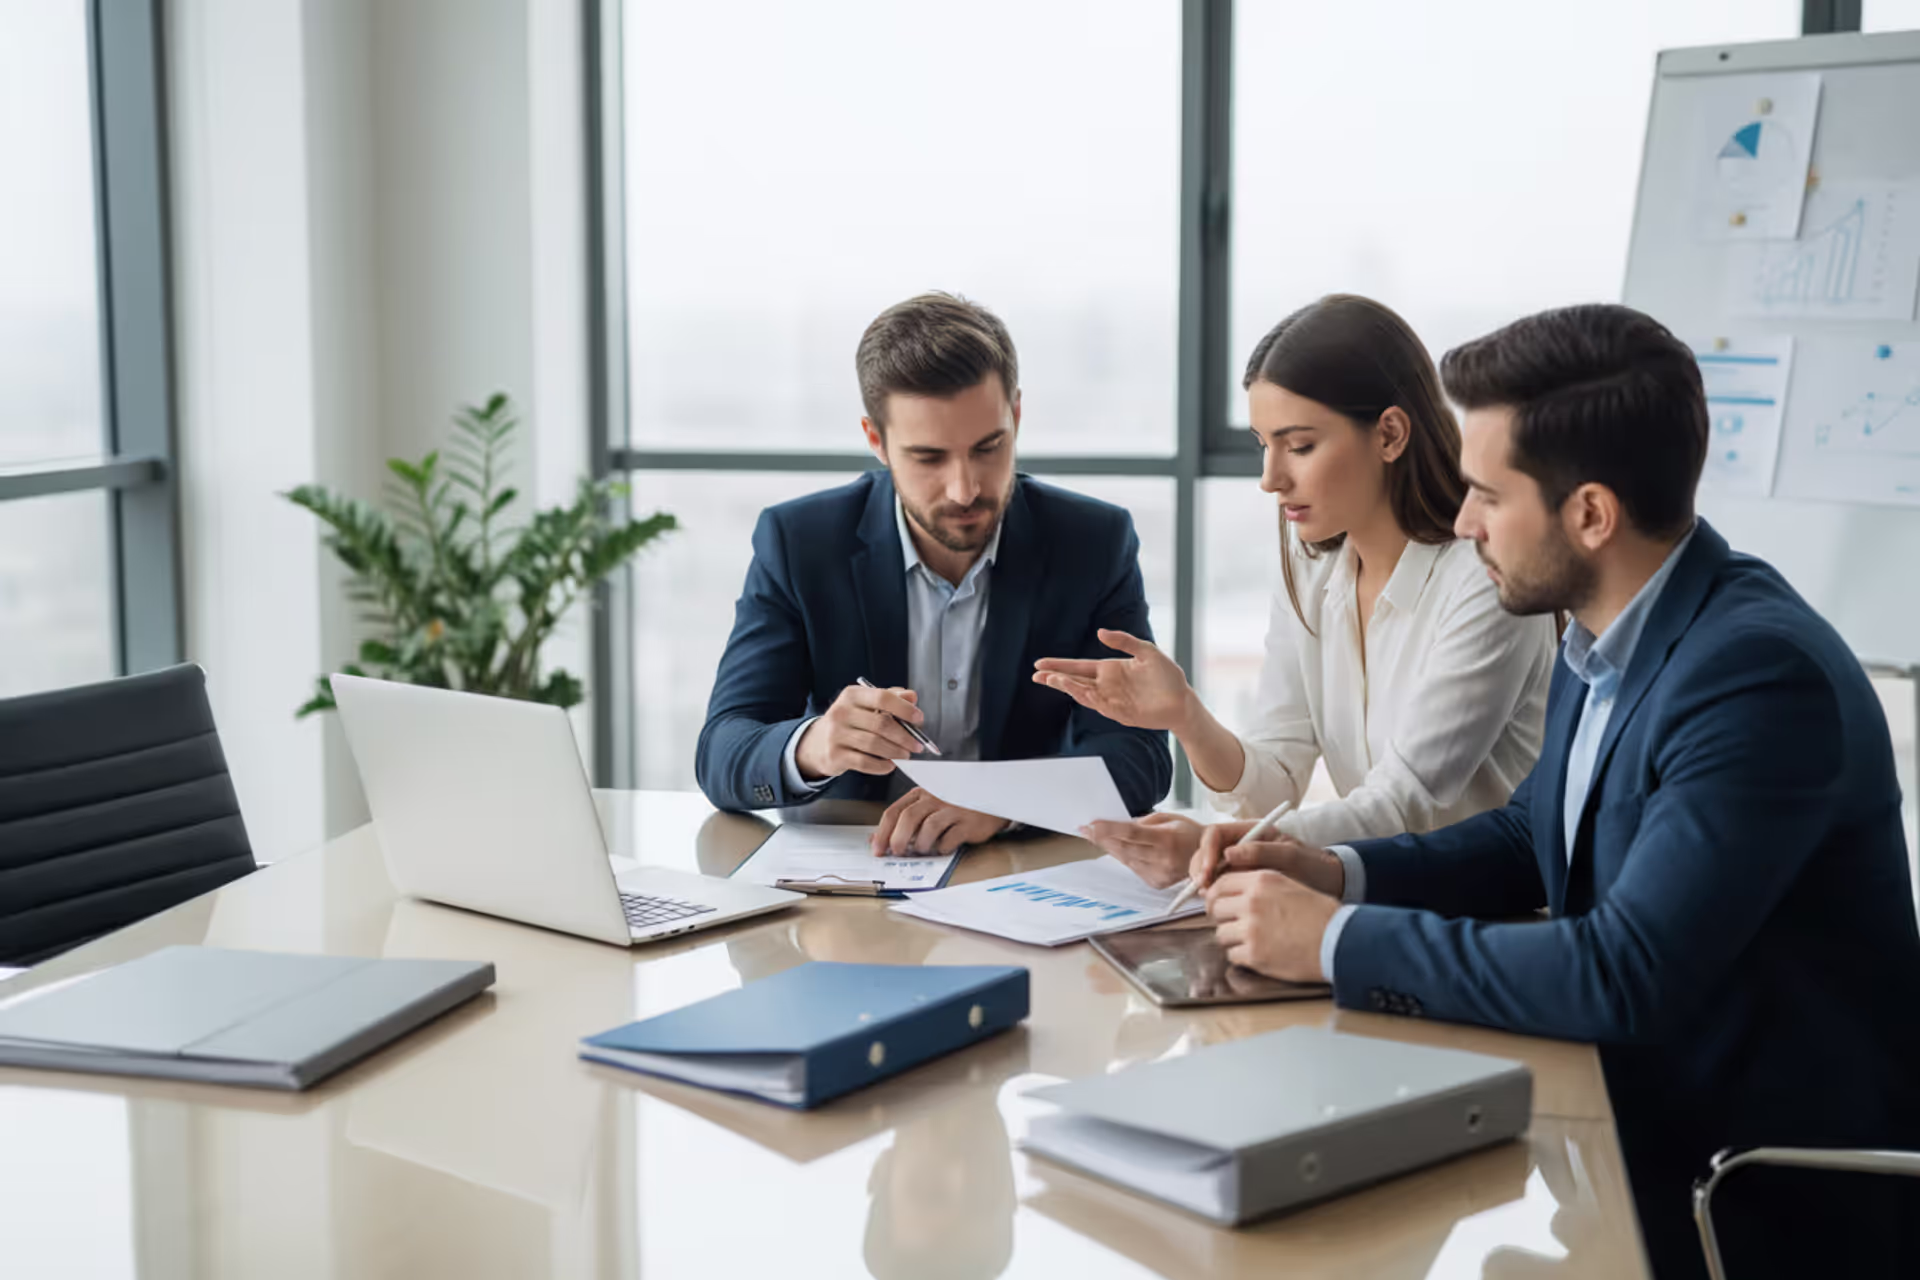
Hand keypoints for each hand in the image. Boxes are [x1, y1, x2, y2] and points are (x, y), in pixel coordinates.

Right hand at [794, 684, 925, 780]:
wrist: (817, 743)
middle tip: (917, 744)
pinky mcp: (835, 755)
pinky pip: (865, 762)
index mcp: (852, 695)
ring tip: (906, 755)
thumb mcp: (865, 704)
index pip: (882, 697)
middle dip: (904, 736)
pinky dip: (882, 765)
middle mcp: (841, 712)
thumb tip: (912, 697)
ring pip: (875, 744)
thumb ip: (890, 698)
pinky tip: (890, 765)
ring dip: (896, 751)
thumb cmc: (849, 722)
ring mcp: (836, 734)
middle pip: (881, 724)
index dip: (904, 709)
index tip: (918, 718)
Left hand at [873, 787, 1007, 855]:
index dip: (883, 833)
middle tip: (896, 854)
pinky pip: (950, 838)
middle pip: (908, 818)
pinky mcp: (969, 822)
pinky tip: (944, 848)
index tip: (878, 850)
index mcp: (920, 794)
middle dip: (898, 840)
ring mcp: (952, 809)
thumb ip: (902, 822)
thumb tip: (875, 840)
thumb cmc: (953, 807)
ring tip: (923, 850)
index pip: (894, 811)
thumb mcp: (926, 808)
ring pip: (929, 828)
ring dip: (921, 844)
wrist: (990, 800)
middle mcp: (935, 798)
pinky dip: (943, 847)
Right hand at [1031, 629, 1197, 732]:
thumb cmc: (1167, 676)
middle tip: (1037, 674)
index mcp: (1110, 669)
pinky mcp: (1120, 713)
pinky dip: (1086, 698)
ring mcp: (1112, 700)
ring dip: (1067, 687)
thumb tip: (1100, 632)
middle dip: (1055, 678)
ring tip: (1051, 679)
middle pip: (1074, 681)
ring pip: (1082, 693)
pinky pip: (1098, 705)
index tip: (1041, 664)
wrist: (1183, 701)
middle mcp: (1107, 685)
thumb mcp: (1147, 651)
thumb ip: (1124, 641)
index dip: (1060, 665)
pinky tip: (1076, 690)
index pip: (1078, 666)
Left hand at [1079, 813, 1204, 889]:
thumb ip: (1143, 822)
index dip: (1110, 830)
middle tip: (1085, 829)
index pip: (1132, 834)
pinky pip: (1133, 868)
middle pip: (1125, 849)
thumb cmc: (1187, 832)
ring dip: (1109, 847)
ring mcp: (1160, 874)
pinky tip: (1115, 847)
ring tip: (1094, 835)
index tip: (1091, 824)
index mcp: (1168, 839)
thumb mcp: (1168, 818)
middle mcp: (1164, 860)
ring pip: (1126, 860)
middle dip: (1102, 838)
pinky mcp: (1157, 883)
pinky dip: (1123, 857)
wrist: (1210, 857)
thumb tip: (1118, 826)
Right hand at [1191, 823, 1343, 898]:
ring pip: (1208, 870)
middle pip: (1206, 852)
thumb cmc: (1314, 866)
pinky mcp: (1240, 883)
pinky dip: (1213, 895)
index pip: (1215, 834)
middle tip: (1203, 890)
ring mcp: (1239, 865)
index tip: (1208, 873)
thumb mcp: (1291, 856)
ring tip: (1208, 899)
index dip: (1206, 852)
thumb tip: (1228, 853)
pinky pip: (1219, 886)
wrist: (1329, 885)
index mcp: (1251, 832)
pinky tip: (1217, 906)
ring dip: (1204, 883)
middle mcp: (1240, 846)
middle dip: (1200, 869)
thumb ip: (1261, 852)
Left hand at [1207, 870, 1339, 982]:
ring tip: (1251, 940)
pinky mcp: (1254, 954)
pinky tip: (1259, 953)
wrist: (1339, 940)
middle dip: (1222, 917)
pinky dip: (1241, 955)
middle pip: (1216, 908)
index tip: (1218, 904)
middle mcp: (1252, 902)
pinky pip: (1232, 954)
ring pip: (1221, 933)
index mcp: (1261, 880)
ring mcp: (1251, 929)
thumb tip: (1234, 895)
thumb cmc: (1321, 914)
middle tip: (1233, 924)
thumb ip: (1259, 887)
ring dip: (1232, 938)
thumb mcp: (1289, 886)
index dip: (1216, 895)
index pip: (1221, 884)